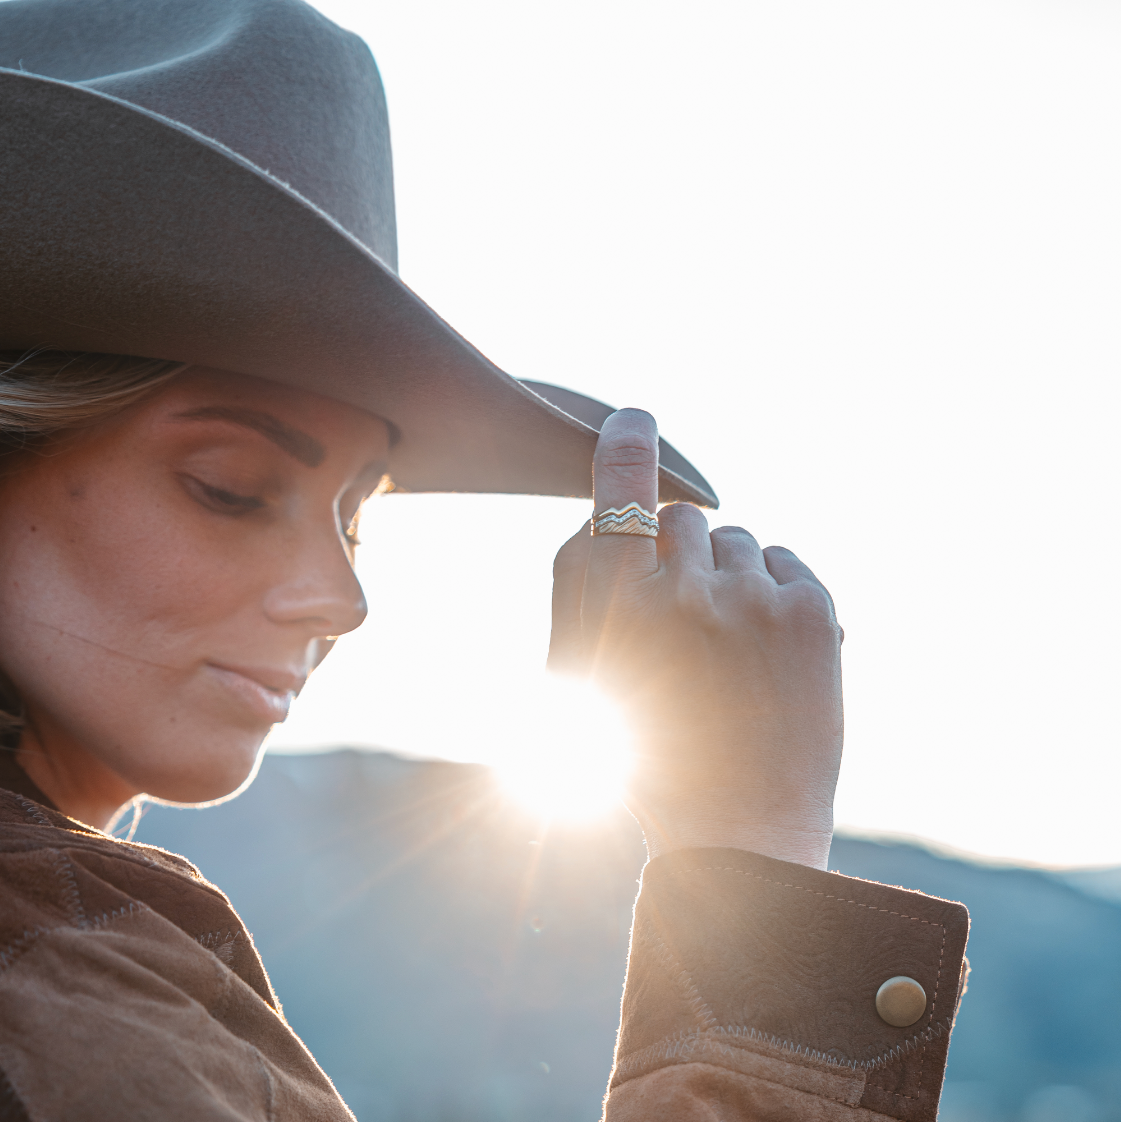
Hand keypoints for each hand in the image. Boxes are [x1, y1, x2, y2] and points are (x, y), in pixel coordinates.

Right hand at [549, 409, 842, 869]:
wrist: (735, 833)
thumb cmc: (645, 756)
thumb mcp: (582, 675)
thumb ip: (591, 589)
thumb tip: (611, 517)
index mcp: (610, 602)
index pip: (622, 484)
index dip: (630, 443)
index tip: (636, 420)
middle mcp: (679, 589)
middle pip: (683, 517)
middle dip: (682, 556)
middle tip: (688, 624)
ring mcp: (751, 598)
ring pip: (739, 541)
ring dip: (732, 581)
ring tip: (731, 656)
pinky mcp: (812, 612)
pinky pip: (788, 563)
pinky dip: (777, 595)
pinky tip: (767, 655)